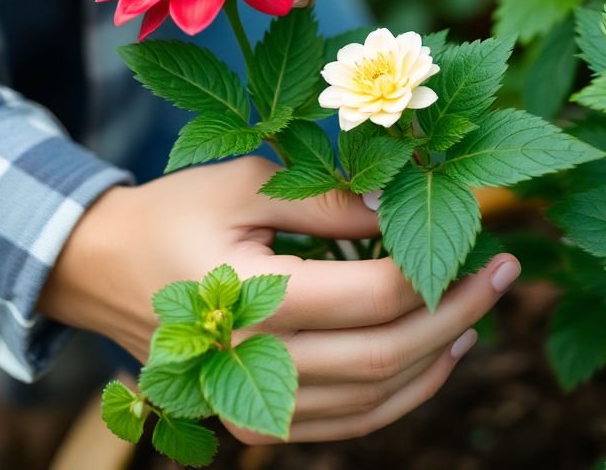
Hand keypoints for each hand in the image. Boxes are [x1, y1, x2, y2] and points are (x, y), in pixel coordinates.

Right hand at [38, 156, 519, 442]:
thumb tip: (402, 204)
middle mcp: (254, 365)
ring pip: (375, 401)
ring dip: (438, 359)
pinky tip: (432, 357)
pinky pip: (347, 423)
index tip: (477, 235)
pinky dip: (399, 396)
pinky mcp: (252, 422)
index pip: (375, 296)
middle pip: (387, 356)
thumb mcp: (248, 182)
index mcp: (252, 299)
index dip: (436, 268)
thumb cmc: (174, 214)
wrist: (102, 271)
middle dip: (459, 313)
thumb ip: (327, 198)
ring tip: (477, 314)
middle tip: (504, 273)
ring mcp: (251, 406)